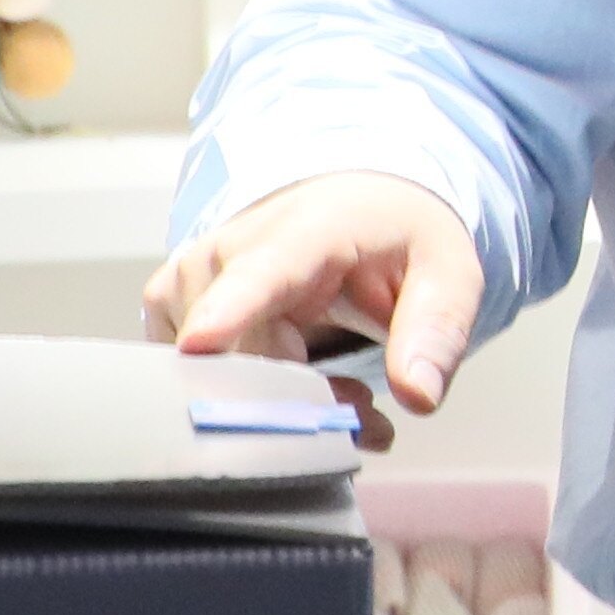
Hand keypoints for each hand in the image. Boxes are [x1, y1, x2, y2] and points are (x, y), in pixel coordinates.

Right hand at [148, 171, 482, 440]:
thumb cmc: (396, 236)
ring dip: (276, 400)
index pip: (259, 274)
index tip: (200, 342)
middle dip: (300, 399)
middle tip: (363, 408)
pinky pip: (194, 375)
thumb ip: (437, 332)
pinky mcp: (167, 306)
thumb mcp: (448, 274)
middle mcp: (230, 248)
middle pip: (240, 355)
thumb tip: (420, 396)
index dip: (228, 312)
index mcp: (304, 230)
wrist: (358, 205)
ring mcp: (189, 277)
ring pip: (215, 375)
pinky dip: (244, 395)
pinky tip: (289, 378)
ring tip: (333, 385)